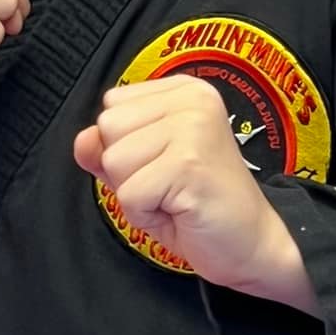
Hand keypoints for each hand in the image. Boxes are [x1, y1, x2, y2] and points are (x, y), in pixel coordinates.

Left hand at [74, 76, 291, 290]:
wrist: (252, 244)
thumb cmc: (198, 205)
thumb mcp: (145, 169)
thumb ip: (109, 149)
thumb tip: (83, 139)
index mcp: (184, 91)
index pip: (112, 107)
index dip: (126, 146)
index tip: (165, 164)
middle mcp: (192, 99)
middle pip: (108, 129)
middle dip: (127, 170)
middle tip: (170, 185)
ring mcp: (192, 128)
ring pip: (114, 161)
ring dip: (136, 193)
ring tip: (175, 198)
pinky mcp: (188, 164)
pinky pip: (129, 194)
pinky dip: (146, 215)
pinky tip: (180, 211)